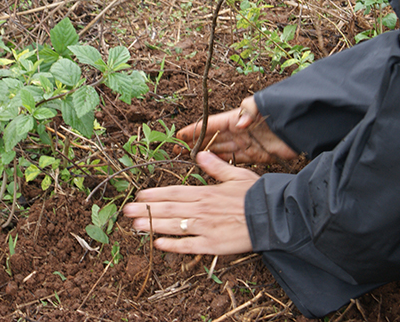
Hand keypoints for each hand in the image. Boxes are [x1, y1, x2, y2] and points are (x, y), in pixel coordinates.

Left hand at [123, 151, 257, 254]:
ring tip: (135, 226)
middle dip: (146, 209)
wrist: (272, 217)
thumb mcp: (237, 175)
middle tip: (126, 211)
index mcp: (206, 192)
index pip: (174, 192)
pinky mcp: (212, 244)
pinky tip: (158, 244)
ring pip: (173, 226)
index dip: (155, 194)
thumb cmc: (256, 195)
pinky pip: (187, 246)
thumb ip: (216, 167)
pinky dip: (171, 245)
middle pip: (168, 209)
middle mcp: (201, 210)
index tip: (139, 194)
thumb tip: (201, 154)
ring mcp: (205, 228)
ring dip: (152, 226)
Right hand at [176, 96, 297, 163]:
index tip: (178, 135)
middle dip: (194, 144)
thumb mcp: (262, 106)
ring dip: (205, 154)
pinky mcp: (255, 155)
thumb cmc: (279, 112)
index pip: (210, 124)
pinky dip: (221, 163)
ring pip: (220, 150)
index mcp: (235, 118)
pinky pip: (234, 160)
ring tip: (188, 159)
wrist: (301, 127)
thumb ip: (249, 111)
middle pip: (212, 138)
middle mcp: (238, 131)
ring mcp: (246, 143)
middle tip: (178, 151)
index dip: (194, 130)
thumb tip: (239, 124)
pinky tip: (210, 167)